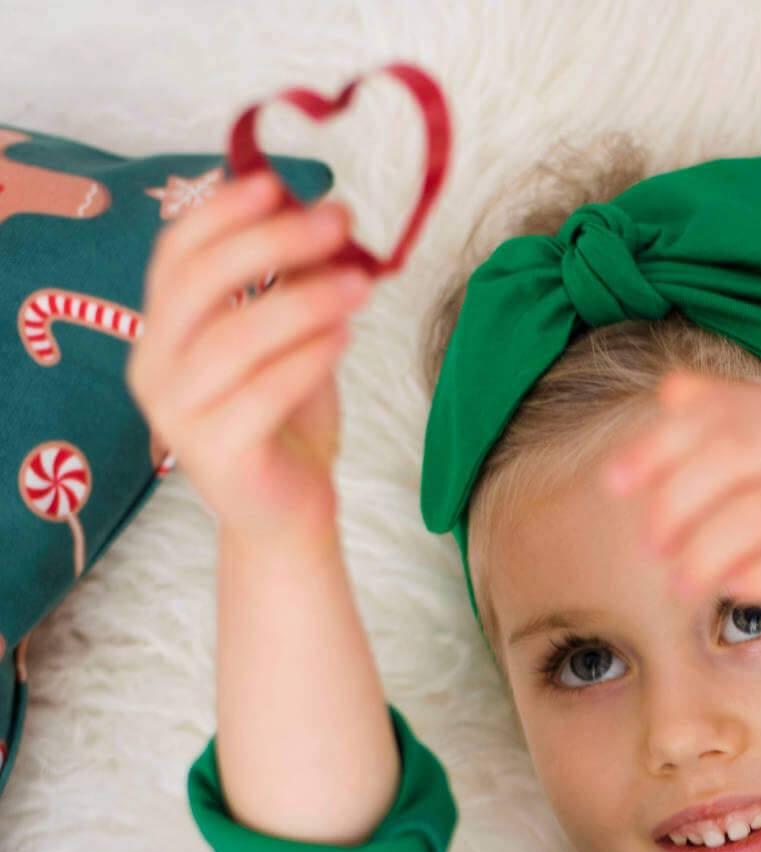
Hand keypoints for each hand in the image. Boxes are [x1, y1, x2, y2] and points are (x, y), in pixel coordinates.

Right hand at [128, 169, 376, 544]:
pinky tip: (345, 336)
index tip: (279, 184)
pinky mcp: (217, 454)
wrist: (287, 514)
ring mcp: (179, 413)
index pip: (177, 254)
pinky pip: (262, 393)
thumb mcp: (291, 343)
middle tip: (338, 223)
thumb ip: (294, 288)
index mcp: (162, 329)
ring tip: (360, 282)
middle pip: (201, 284)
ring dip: (302, 300)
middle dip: (271, 243)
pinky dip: (306, 358)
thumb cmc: (285, 423)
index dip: (223, 212)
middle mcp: (155, 366)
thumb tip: (327, 219)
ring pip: (235, 338)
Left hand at [601, 370, 760, 661]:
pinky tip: (730, 592)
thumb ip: (742, 428)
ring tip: (679, 585)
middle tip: (649, 545)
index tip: (612, 483)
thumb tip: (671, 390)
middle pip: (738, 454)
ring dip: (708, 549)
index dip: (659, 444)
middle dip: (679, 498)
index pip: (723, 413)